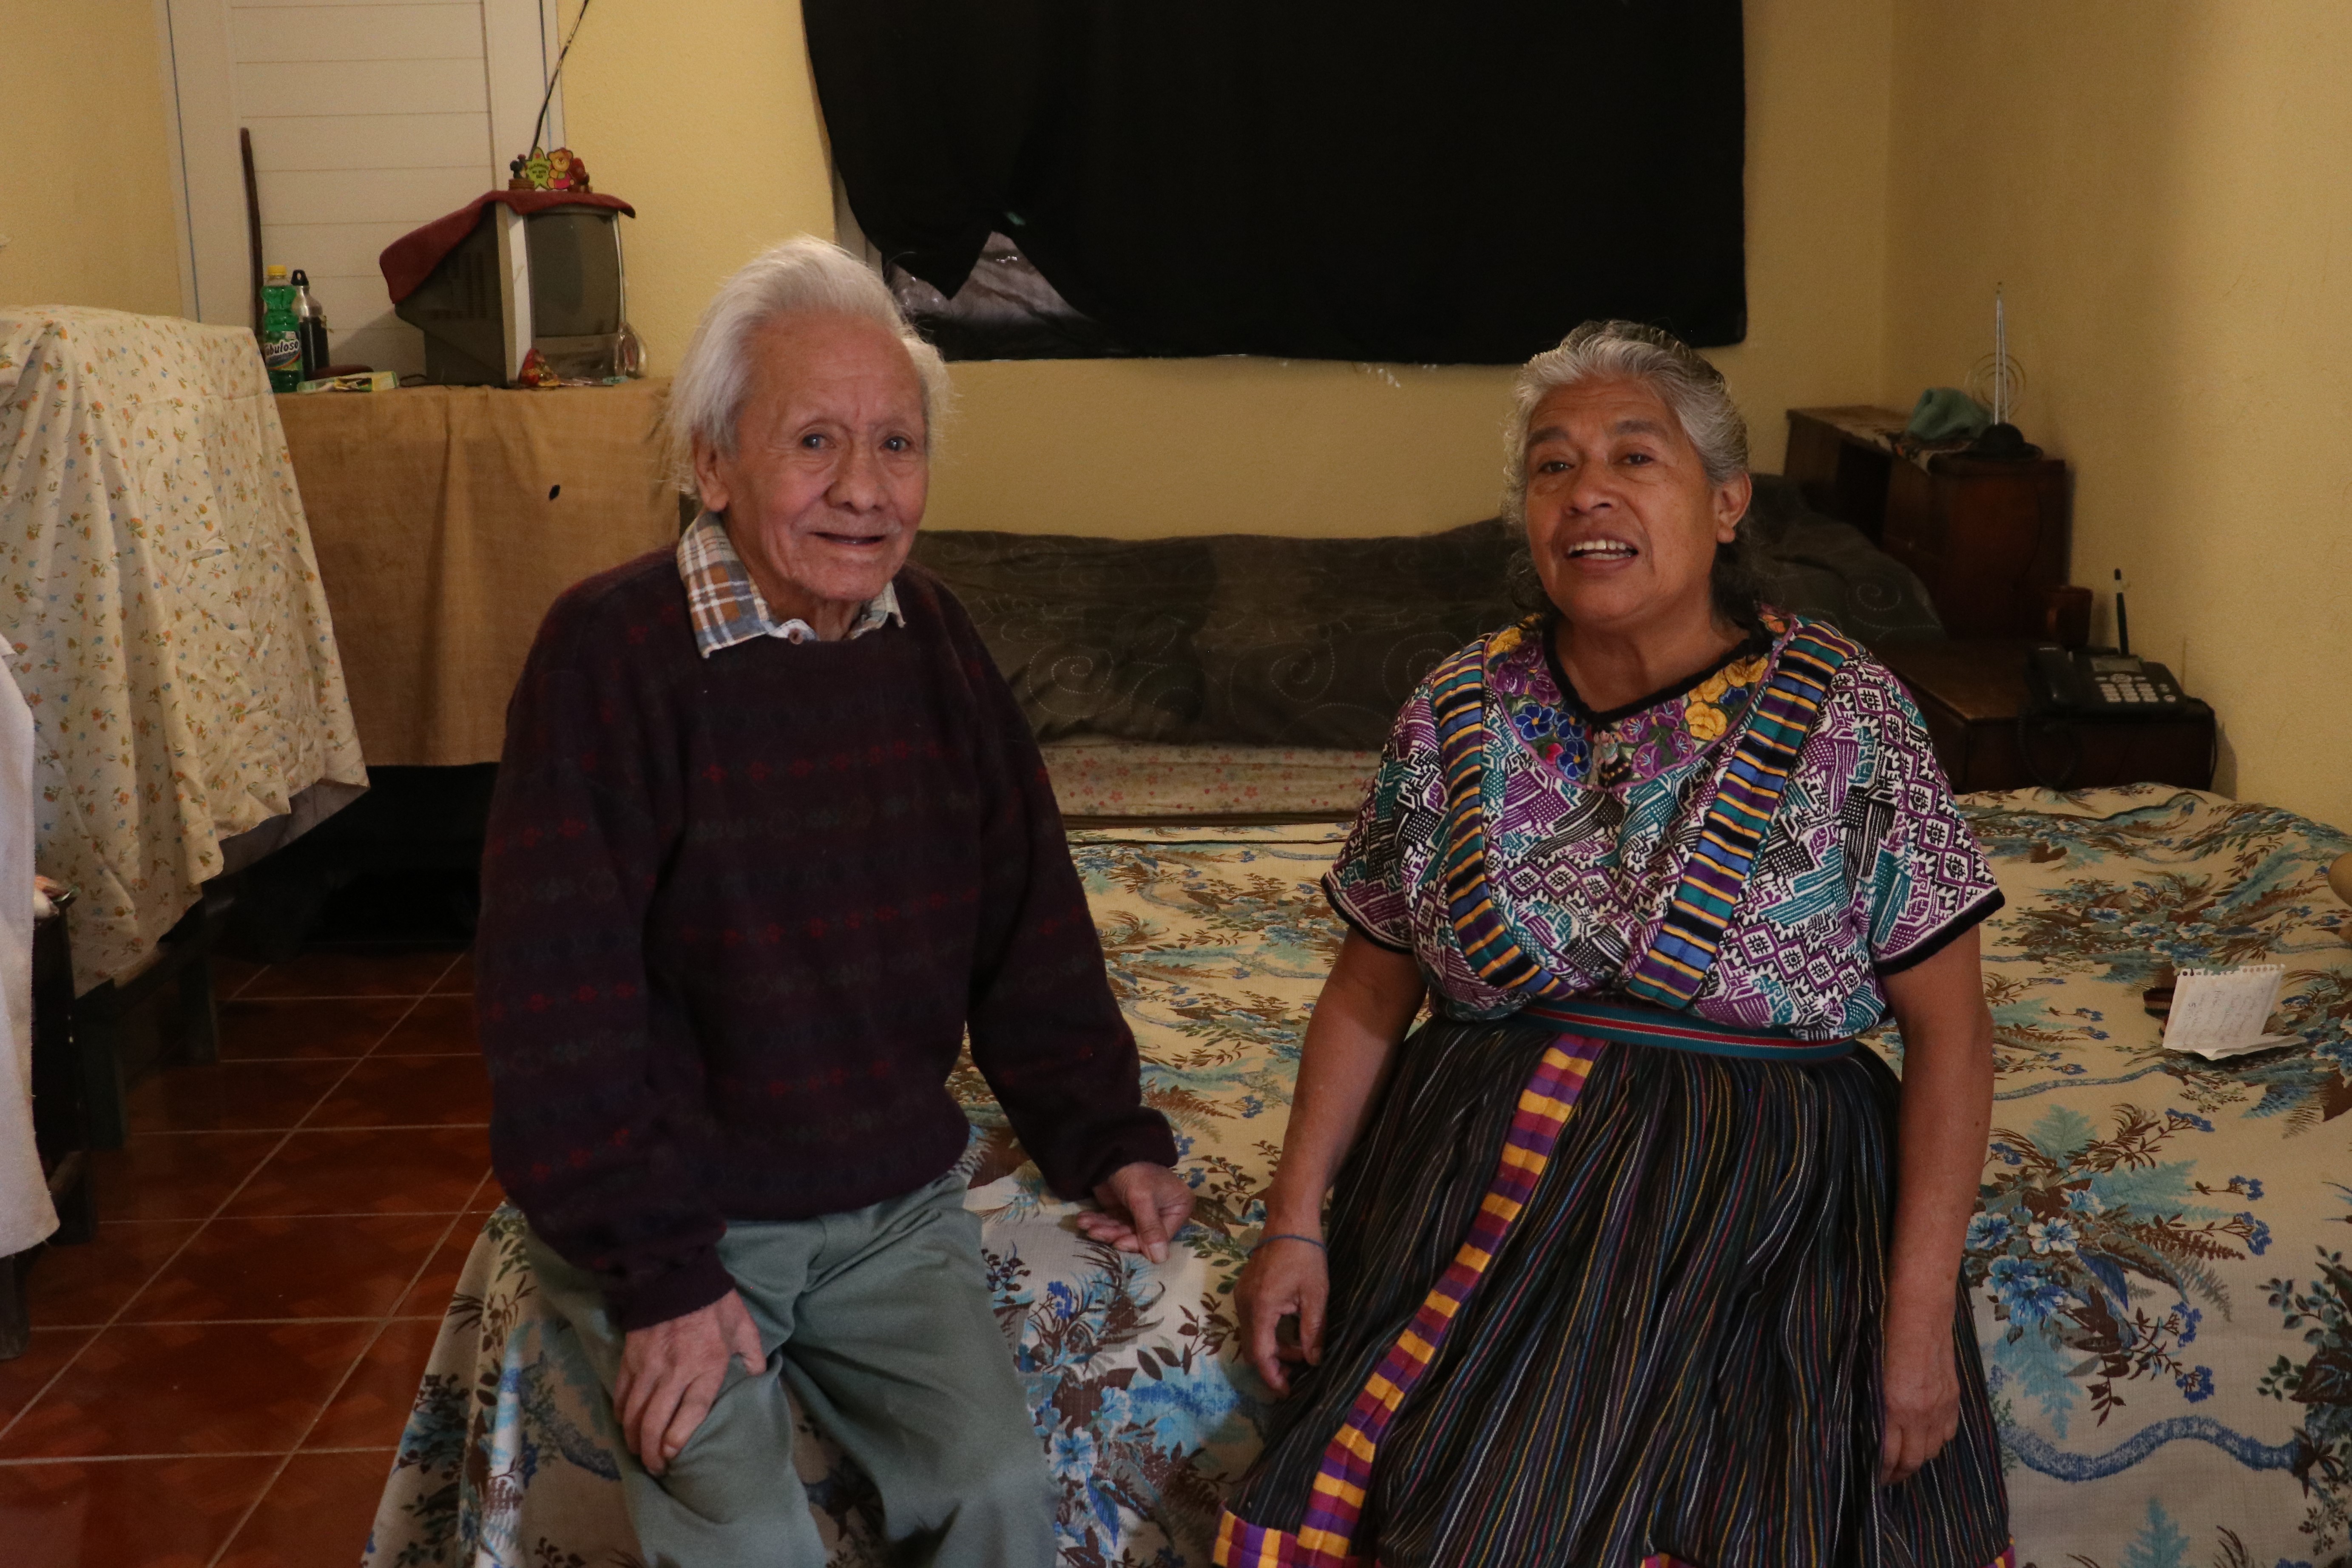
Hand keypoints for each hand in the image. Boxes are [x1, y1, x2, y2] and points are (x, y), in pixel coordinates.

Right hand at [614, 1289, 764, 1476]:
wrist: (677, 1274)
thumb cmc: (715, 1304)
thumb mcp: (744, 1329)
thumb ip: (752, 1359)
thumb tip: (758, 1385)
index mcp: (707, 1365)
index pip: (691, 1413)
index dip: (678, 1440)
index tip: (673, 1456)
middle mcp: (675, 1370)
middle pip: (656, 1421)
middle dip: (652, 1452)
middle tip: (656, 1467)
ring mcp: (649, 1366)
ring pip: (634, 1413)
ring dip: (634, 1439)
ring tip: (639, 1453)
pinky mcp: (630, 1358)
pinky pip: (621, 1394)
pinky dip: (622, 1415)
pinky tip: (626, 1426)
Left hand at [1075, 1161, 1195, 1263]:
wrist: (1110, 1148)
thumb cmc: (1134, 1170)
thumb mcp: (1142, 1198)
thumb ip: (1150, 1228)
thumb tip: (1161, 1260)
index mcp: (1177, 1206)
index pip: (1160, 1235)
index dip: (1139, 1242)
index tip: (1118, 1243)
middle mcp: (1163, 1211)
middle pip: (1139, 1235)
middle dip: (1115, 1233)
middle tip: (1095, 1232)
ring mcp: (1142, 1212)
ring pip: (1123, 1230)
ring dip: (1103, 1229)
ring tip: (1086, 1225)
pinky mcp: (1124, 1209)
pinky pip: (1112, 1222)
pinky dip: (1098, 1222)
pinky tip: (1084, 1220)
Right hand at [1235, 1233, 1326, 1396]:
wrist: (1289, 1220)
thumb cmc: (1306, 1255)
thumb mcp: (1315, 1296)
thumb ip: (1312, 1332)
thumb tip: (1313, 1362)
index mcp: (1260, 1307)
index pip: (1260, 1354)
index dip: (1272, 1377)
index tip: (1286, 1392)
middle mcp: (1244, 1304)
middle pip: (1252, 1348)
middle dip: (1274, 1365)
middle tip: (1298, 1374)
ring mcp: (1241, 1296)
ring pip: (1252, 1335)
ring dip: (1274, 1348)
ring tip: (1301, 1351)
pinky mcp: (1245, 1289)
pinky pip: (1253, 1321)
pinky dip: (1269, 1333)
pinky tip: (1289, 1331)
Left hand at [1879, 1305, 1960, 1485]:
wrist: (1920, 1311)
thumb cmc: (1882, 1334)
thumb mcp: (1867, 1371)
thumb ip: (1870, 1403)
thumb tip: (1865, 1427)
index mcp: (1895, 1408)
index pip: (1889, 1455)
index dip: (1880, 1471)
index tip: (1871, 1477)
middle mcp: (1920, 1413)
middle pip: (1913, 1460)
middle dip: (1898, 1473)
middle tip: (1886, 1477)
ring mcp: (1940, 1406)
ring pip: (1933, 1450)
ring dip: (1918, 1459)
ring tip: (1905, 1462)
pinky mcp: (1953, 1397)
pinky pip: (1948, 1432)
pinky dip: (1936, 1441)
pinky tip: (1926, 1438)